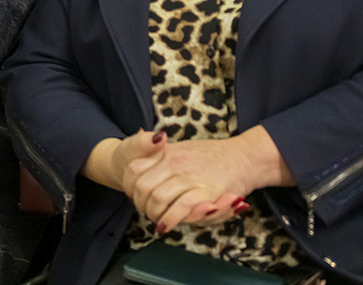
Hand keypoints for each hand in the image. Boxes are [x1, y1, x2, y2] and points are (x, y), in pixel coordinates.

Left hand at [124, 135, 266, 234]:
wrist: (245, 156)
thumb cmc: (212, 156)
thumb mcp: (182, 148)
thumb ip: (163, 153)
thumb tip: (147, 148)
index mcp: (166, 153)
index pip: (134, 169)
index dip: (129, 186)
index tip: (133, 196)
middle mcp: (175, 163)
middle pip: (143, 187)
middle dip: (140, 205)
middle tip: (146, 212)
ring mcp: (190, 177)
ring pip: (158, 198)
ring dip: (154, 215)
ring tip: (157, 221)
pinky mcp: (206, 192)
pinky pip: (181, 208)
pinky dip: (170, 219)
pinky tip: (166, 226)